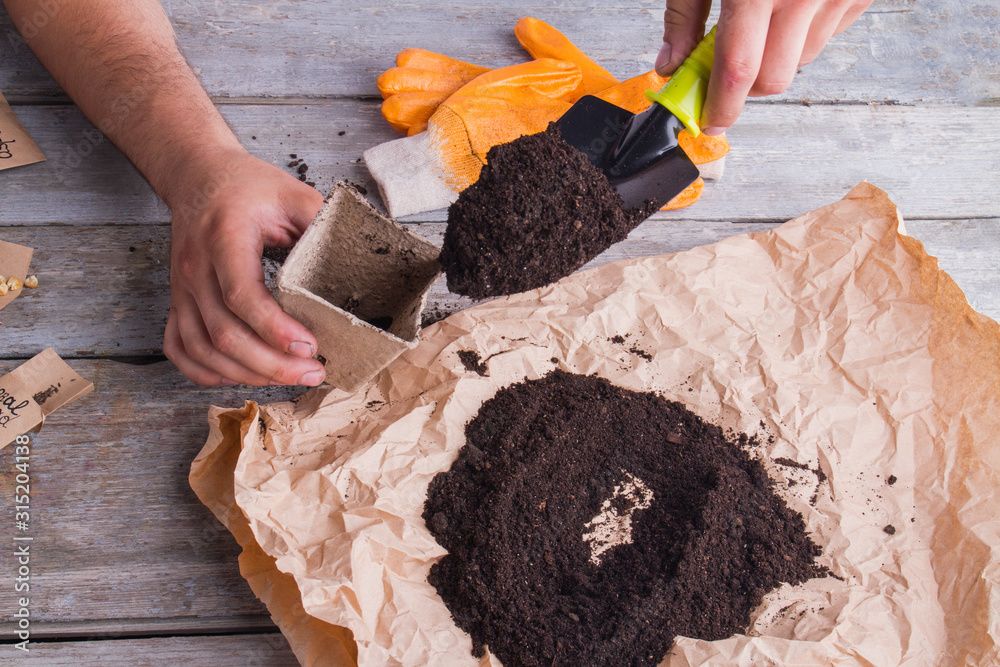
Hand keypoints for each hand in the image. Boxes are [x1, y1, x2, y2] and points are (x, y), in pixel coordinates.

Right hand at [163, 148, 326, 385]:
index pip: (242, 296)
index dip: (276, 329)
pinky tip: (239, 375)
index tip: (310, 346)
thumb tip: (355, 260)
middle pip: (224, 333)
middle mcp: (195, 268)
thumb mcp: (292, 193)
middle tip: (313, 372)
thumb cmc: (247, 186)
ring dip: (245, 374)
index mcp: (224, 238)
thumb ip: (320, 224)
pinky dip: (207, 371)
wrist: (199, 175)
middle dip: (271, 364)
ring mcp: (181, 288)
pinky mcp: (178, 300)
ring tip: (287, 377)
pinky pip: (180, 348)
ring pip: (202, 349)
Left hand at [654, 0, 872, 133]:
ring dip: (777, 53)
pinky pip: (830, 33)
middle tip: (728, 60)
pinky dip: (806, 29)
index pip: (739, 72)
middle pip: (775, 80)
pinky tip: (795, 0)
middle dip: (748, 82)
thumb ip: (686, 14)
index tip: (709, 120)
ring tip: (765, 13)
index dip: (721, 107)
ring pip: (802, 60)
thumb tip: (672, 63)